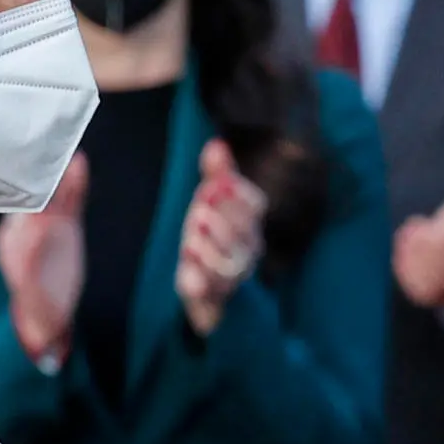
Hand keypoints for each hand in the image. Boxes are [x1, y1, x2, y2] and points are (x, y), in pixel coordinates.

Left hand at [0, 154, 87, 364]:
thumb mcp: (41, 323)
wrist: (45, 303)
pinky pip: (70, 199)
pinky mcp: (65, 219)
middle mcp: (25, 235)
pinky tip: (80, 166)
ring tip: (69, 163)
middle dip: (37, 191)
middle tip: (42, 168)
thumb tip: (49, 360)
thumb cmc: (40, 312)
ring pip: (51, 200)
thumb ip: (45, 334)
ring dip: (59, 183)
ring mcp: (45, 224)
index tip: (31, 215)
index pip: (18, 239)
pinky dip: (75, 184)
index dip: (26, 227)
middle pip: (31, 210)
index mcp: (16, 255)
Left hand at [175, 140, 266, 335]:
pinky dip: (200, 286)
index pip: (255, 206)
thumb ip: (216, 175)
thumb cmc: (212, 238)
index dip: (239, 194)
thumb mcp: (211, 204)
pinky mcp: (212, 300)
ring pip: (228, 266)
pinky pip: (210, 294)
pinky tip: (189, 277)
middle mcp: (246, 252)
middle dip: (223, 222)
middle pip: (243, 236)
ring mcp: (231, 278)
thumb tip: (217, 143)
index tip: (219, 182)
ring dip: (210, 251)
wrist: (206, 292)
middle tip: (200, 210)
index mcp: (250, 225)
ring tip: (191, 240)